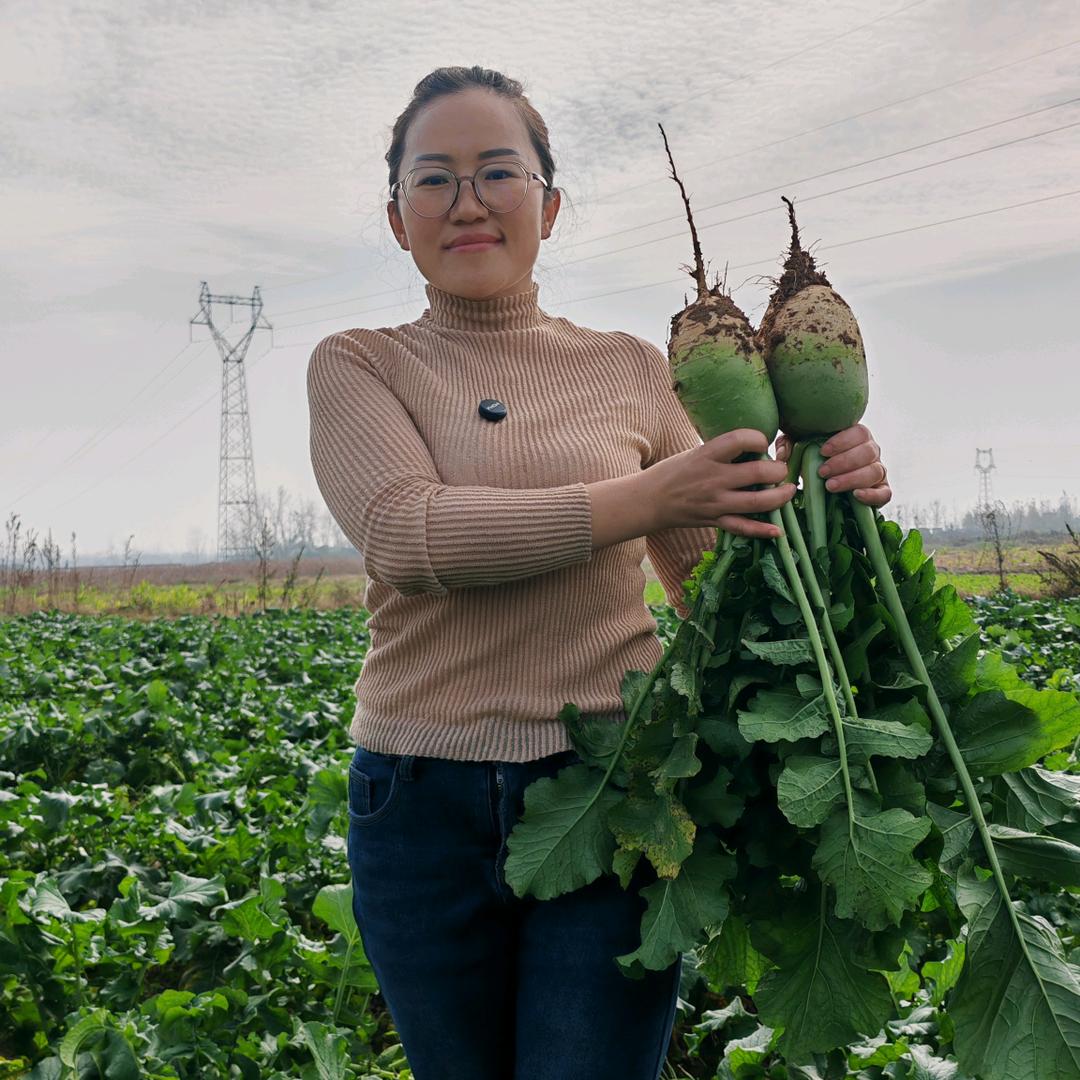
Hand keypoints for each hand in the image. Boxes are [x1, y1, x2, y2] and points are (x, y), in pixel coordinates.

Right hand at [643, 428, 795, 538]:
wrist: (648, 501)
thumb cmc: (672, 473)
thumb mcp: (694, 453)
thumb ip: (722, 452)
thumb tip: (753, 447)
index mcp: (706, 455)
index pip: (740, 440)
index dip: (759, 438)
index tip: (762, 442)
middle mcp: (713, 479)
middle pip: (758, 472)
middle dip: (778, 469)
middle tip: (780, 469)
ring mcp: (715, 502)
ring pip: (758, 502)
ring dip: (780, 496)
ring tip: (789, 489)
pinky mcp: (714, 520)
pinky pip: (743, 527)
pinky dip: (762, 530)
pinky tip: (778, 530)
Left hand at [775, 424, 891, 507]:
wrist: (824, 479)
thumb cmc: (813, 458)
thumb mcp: (798, 446)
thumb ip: (789, 444)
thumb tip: (782, 455)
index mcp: (856, 436)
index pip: (859, 432)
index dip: (843, 441)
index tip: (823, 451)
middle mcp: (871, 452)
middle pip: (868, 452)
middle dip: (844, 462)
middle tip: (823, 472)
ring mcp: (877, 471)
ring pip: (875, 471)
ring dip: (853, 478)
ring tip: (830, 486)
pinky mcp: (880, 491)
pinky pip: (885, 493)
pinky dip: (873, 495)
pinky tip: (856, 495)